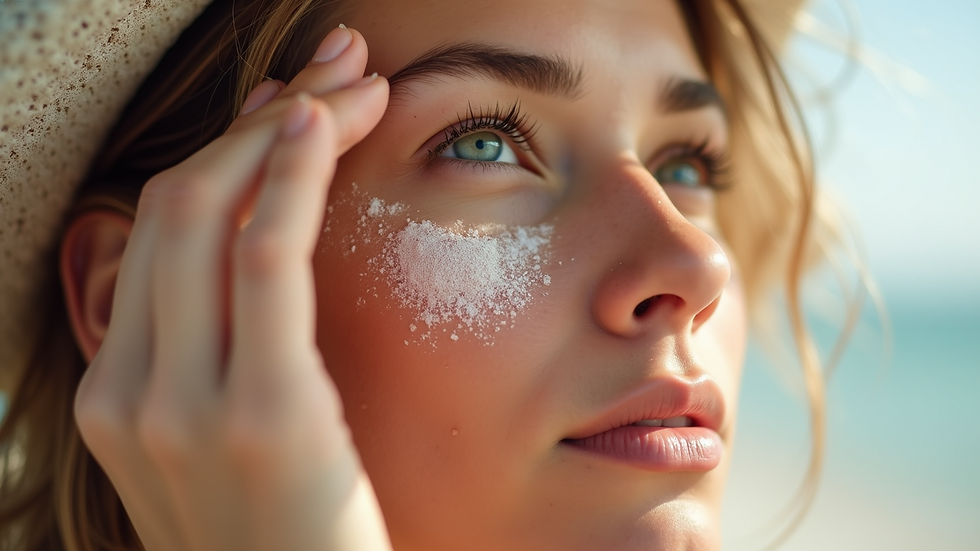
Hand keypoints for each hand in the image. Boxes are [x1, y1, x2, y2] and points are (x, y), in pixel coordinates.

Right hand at [74, 26, 392, 550]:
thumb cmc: (294, 531)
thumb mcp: (241, 435)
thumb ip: (228, 343)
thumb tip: (257, 241)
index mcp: (118, 392)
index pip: (157, 231)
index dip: (224, 150)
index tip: (287, 105)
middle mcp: (130, 390)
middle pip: (175, 205)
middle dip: (255, 118)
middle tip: (331, 69)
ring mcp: (180, 404)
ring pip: (208, 213)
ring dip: (283, 128)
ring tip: (351, 79)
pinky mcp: (258, 412)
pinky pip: (263, 256)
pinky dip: (288, 174)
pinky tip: (323, 123)